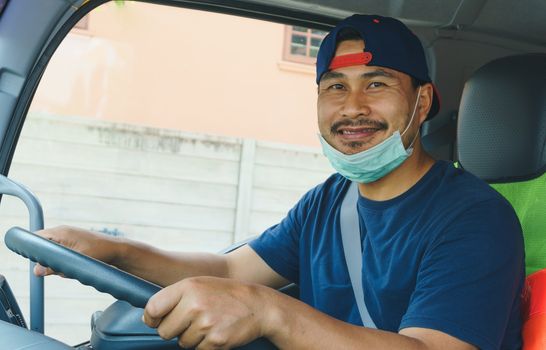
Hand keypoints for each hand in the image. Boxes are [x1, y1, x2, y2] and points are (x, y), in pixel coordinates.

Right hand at [33, 225, 119, 276]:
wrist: (116, 250)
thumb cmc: (99, 252)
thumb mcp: (76, 261)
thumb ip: (55, 266)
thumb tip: (36, 271)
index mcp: (61, 232)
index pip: (36, 238)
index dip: (32, 250)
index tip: (35, 261)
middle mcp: (62, 232)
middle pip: (43, 247)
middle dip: (47, 261)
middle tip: (59, 268)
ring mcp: (68, 238)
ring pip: (52, 254)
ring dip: (58, 264)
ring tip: (72, 267)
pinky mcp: (73, 244)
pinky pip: (62, 255)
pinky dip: (66, 263)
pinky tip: (76, 267)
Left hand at [143, 276, 272, 349]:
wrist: (259, 306)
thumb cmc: (226, 294)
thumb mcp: (201, 284)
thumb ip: (176, 296)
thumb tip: (149, 315)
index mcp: (188, 287)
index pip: (153, 309)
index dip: (153, 318)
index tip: (158, 320)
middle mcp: (194, 304)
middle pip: (164, 331)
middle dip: (175, 330)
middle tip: (191, 321)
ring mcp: (205, 323)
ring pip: (182, 343)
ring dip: (192, 338)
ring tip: (209, 323)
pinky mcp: (215, 341)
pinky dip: (206, 345)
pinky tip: (218, 331)